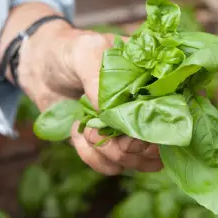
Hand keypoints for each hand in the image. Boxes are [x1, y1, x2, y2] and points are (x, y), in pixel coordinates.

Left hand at [0, 3, 162, 174]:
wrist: (38, 67)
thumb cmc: (68, 50)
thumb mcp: (85, 51)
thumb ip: (100, 76)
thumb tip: (109, 113)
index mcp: (154, 79)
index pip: (179, 109)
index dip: (166, 127)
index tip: (138, 131)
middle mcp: (148, 106)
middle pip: (162, 144)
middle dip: (134, 148)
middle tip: (112, 138)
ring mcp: (130, 128)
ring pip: (139, 161)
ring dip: (112, 154)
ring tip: (88, 132)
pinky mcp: (110, 144)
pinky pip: (113, 166)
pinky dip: (94, 157)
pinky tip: (78, 134)